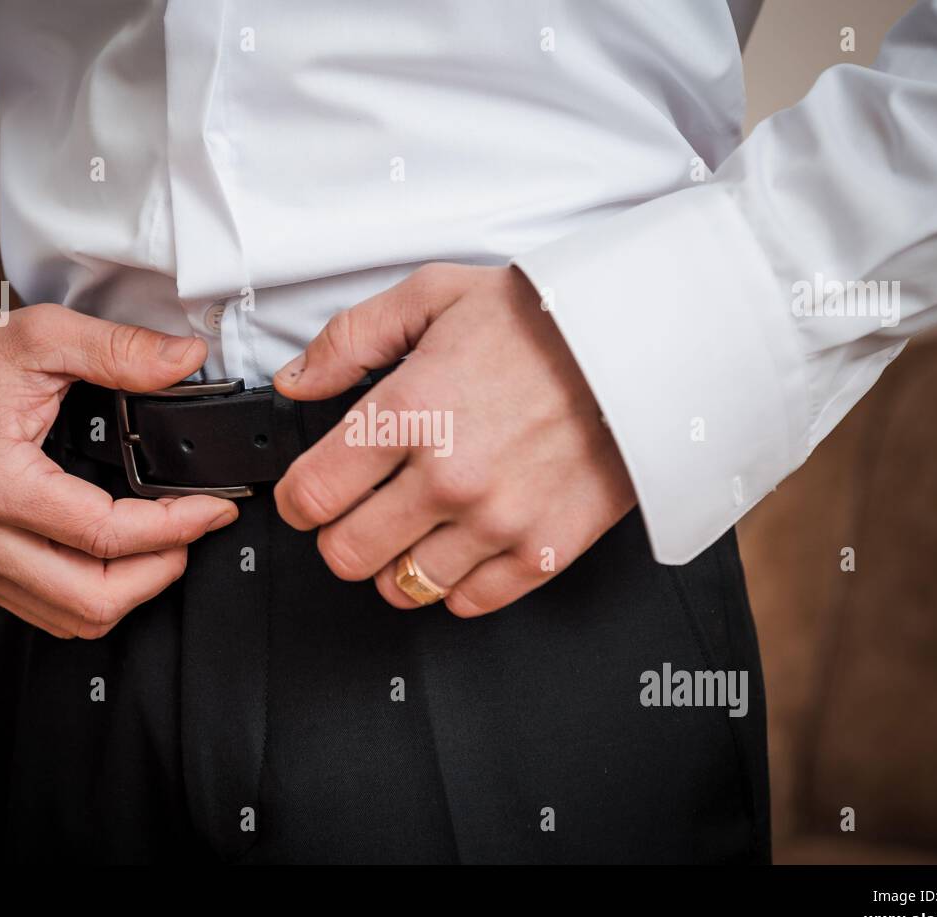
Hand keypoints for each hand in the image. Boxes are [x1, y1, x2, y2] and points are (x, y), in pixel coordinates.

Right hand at [0, 304, 237, 637]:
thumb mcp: (44, 336)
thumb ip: (120, 351)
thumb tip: (186, 361)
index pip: (106, 535)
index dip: (175, 526)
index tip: (215, 507)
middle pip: (95, 598)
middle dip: (162, 568)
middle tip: (196, 528)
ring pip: (78, 618)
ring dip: (136, 588)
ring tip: (168, 542)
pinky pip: (56, 613)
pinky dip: (103, 594)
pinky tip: (127, 554)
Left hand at [273, 264, 634, 616]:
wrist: (641, 346)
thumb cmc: (546, 320)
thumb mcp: (435, 296)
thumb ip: (352, 338)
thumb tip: (300, 380)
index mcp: (410, 412)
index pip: (311, 494)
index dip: (296, 500)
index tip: (307, 495)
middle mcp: (449, 476)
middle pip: (346, 553)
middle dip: (339, 534)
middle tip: (358, 512)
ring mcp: (498, 521)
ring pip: (402, 586)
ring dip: (397, 560)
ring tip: (417, 525)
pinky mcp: (543, 549)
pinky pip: (471, 602)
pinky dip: (456, 583)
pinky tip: (462, 545)